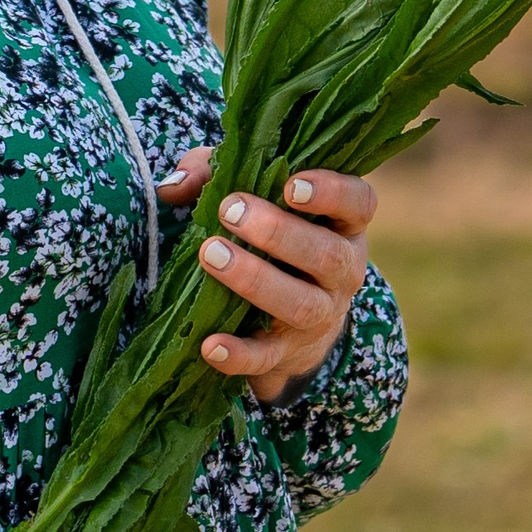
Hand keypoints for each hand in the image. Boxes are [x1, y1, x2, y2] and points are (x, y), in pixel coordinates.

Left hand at [156, 147, 376, 405]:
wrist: (288, 319)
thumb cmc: (267, 236)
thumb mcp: (250, 194)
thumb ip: (214, 174)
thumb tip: (173, 186)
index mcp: (342, 225)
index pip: (359, 203)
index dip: (333, 192)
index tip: (291, 185)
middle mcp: (343, 272)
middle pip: (327, 255)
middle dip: (277, 232)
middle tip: (230, 210)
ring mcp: (321, 316)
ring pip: (301, 304)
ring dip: (255, 280)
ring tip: (211, 253)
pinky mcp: (288, 352)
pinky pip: (267, 357)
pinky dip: (239, 354)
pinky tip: (210, 344)